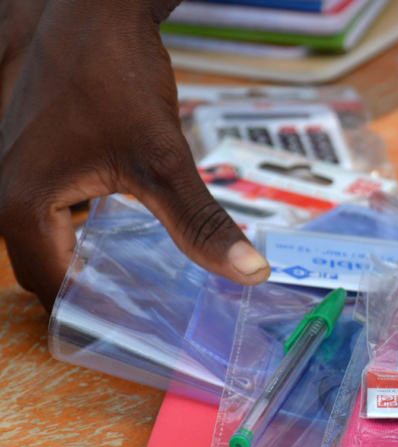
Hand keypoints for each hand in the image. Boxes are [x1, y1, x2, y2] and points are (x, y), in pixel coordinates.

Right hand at [0, 0, 268, 310]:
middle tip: (153, 319)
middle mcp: (2, 194)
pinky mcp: (28, 157)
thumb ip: (201, 223)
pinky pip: (52, 213)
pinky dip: (86, 231)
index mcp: (20, 206)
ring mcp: (10, 174)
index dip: (98, 320)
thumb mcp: (163, 158)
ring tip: (147, 290)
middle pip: (50, 271)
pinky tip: (128, 238)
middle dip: (98, 295)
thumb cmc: (113, 74)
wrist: (90, 9)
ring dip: (92, 265)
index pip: (54, 291)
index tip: (144, 339)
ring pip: (51, 242)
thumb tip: (249, 274)